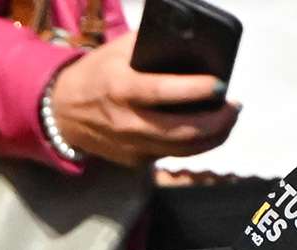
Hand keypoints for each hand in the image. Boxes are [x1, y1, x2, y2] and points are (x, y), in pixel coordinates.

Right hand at [50, 32, 238, 166]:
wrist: (62, 112)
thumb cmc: (96, 74)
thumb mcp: (117, 50)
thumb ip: (152, 45)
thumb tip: (192, 42)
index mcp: (121, 88)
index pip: (163, 92)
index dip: (196, 90)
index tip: (221, 84)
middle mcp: (126, 121)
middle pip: (180, 131)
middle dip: (216, 122)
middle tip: (234, 107)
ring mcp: (129, 145)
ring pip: (182, 150)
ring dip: (213, 137)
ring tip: (228, 120)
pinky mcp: (133, 160)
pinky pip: (171, 154)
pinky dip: (193, 143)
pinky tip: (204, 130)